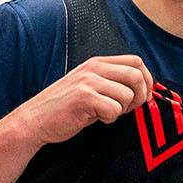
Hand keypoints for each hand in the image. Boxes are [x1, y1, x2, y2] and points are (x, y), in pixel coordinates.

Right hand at [17, 55, 152, 143]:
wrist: (35, 120)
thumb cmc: (64, 107)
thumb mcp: (89, 86)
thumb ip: (111, 82)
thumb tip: (143, 89)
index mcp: (97, 63)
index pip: (136, 62)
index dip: (146, 80)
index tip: (143, 96)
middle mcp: (93, 68)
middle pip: (136, 75)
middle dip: (140, 95)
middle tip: (129, 108)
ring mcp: (88, 82)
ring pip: (127, 94)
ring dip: (123, 109)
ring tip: (106, 113)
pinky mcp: (84, 98)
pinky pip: (114, 109)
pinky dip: (110, 118)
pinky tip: (97, 118)